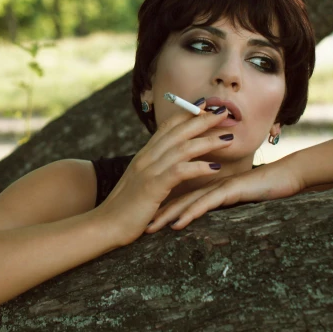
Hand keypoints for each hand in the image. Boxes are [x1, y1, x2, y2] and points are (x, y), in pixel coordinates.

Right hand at [95, 101, 233, 246]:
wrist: (104, 226)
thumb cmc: (124, 209)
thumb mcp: (139, 183)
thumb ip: (153, 171)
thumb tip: (171, 166)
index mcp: (144, 155)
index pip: (168, 126)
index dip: (188, 114)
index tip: (206, 106)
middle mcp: (146, 157)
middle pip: (179, 131)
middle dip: (203, 119)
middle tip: (224, 112)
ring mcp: (148, 170)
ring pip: (183, 148)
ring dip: (208, 141)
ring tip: (228, 138)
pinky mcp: (152, 187)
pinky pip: (180, 171)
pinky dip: (199, 167)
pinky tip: (215, 168)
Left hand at [144, 158, 304, 231]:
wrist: (288, 175)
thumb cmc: (263, 185)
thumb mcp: (235, 194)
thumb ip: (218, 198)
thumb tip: (204, 208)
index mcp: (206, 180)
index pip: (175, 189)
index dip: (156, 199)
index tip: (137, 213)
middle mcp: (208, 180)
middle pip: (175, 194)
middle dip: (153, 209)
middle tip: (134, 223)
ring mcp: (218, 184)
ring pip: (186, 199)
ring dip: (166, 214)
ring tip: (149, 228)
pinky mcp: (231, 190)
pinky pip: (207, 203)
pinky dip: (190, 213)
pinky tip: (178, 225)